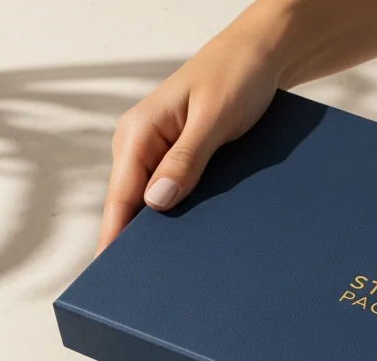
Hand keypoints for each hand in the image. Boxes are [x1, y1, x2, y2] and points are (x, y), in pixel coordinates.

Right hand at [96, 0, 376, 252]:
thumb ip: (186, 160)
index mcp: (138, 133)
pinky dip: (183, 218)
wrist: (265, 55)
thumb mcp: (213, 119)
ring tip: (171, 277)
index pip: (119, 197)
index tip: (112, 276)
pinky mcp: (186, 160)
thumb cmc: (237, 75)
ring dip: (164, 234)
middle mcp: (142, 145)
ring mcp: (163, 154)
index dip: (114, 239)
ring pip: (155, 205)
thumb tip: (156, 203)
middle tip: (148, 289)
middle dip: (139, 245)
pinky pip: (176, 195)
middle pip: (132, 207)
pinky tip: (196, 244)